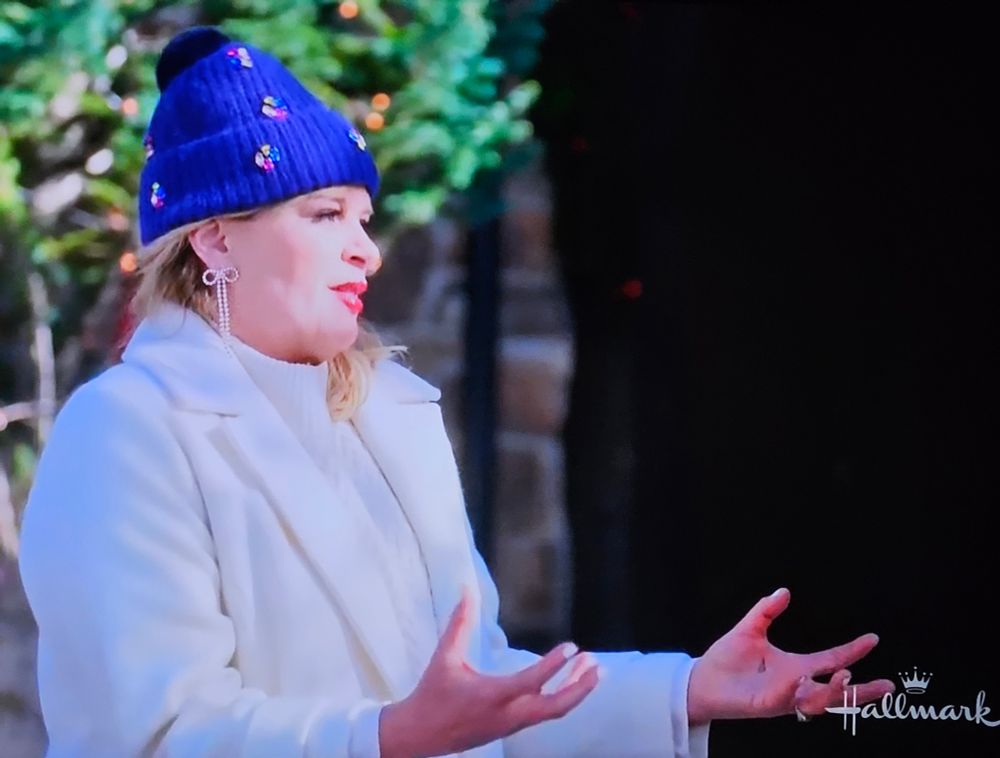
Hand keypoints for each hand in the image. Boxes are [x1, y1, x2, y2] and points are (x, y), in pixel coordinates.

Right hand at [379, 586, 601, 757]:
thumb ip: (459, 622)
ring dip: (575, 690)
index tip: (572, 647)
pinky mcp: (512, 728)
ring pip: (554, 711)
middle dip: (580, 687)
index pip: (531, 681)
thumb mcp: (445, 656)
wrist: (420, 735)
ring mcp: (512, 724)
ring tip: (592, 667)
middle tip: (597, 664)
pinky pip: (545, 713)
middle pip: (556, 707)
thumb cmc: (432, 693)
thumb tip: (466, 588)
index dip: (553, 665)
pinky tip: (571, 680)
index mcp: (491, 696)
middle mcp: (507, 714)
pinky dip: (562, 696)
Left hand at [686, 587, 895, 723]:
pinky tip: (800, 679)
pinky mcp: (765, 706)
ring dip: (832, 691)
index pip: (831, 659)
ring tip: (845, 675)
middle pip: (836, 691)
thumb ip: (767, 611)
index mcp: (795, 667)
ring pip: (817, 701)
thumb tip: (784, 591)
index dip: (852, 651)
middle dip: (862, 691)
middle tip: (886, 685)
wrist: (701, 680)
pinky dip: (794, 691)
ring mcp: (782, 698)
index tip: (872, 639)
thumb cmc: (726, 660)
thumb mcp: (750, 629)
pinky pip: (785, 701)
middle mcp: (794, 685)